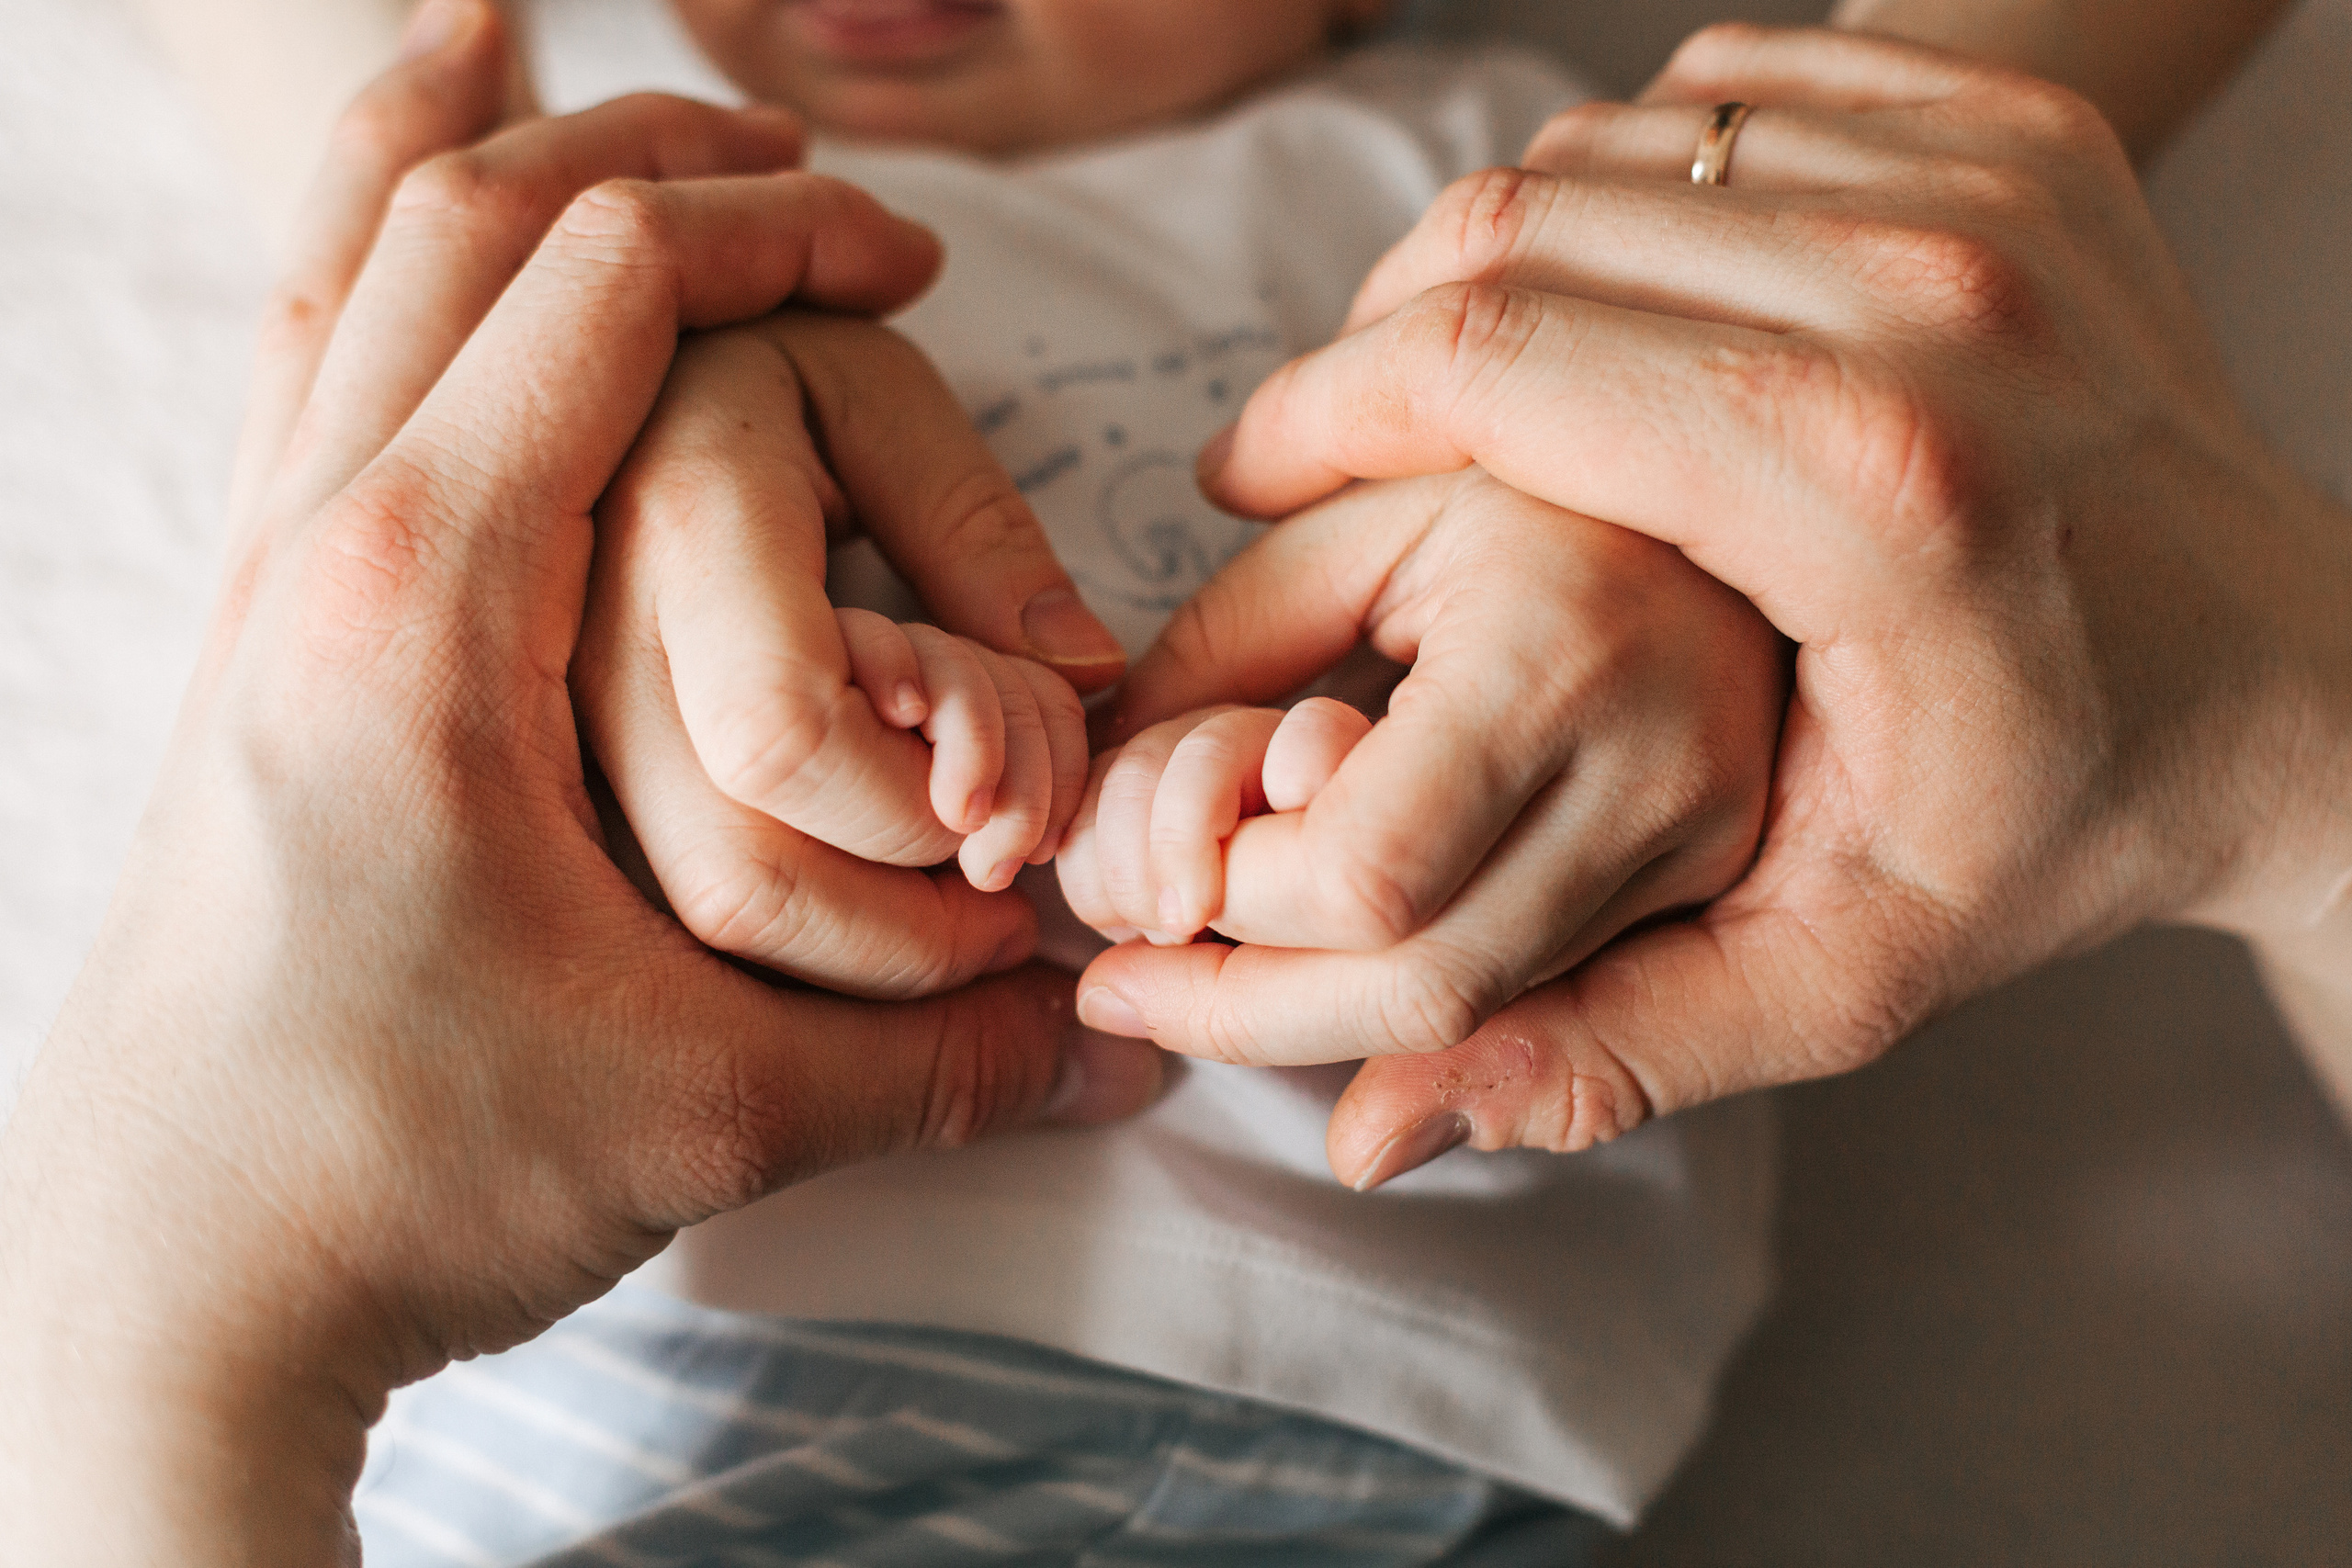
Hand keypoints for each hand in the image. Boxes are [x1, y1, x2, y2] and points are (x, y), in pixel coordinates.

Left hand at [0, 8, 1157, 1561]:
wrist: (157, 1278)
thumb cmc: (404, 1169)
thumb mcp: (713, 1110)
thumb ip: (942, 1058)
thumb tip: (1128, 1050)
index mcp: (432, 605)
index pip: (611, 288)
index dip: (782, 235)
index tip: (910, 267)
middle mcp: (320, 549)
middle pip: (468, 216)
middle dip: (649, 157)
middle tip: (800, 176)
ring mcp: (258, 584)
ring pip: (340, 264)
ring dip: (466, 149)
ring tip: (517, 48)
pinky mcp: (247, 642)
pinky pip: (288, 365)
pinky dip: (347, 252)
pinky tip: (393, 241)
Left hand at [1072, 467, 1785, 1071]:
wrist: (1739, 461)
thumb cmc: (1526, 467)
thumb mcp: (1356, 516)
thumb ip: (1222, 647)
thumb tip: (1109, 798)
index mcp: (1554, 654)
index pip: (1364, 878)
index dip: (1227, 905)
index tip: (1134, 887)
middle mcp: (1658, 773)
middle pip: (1422, 990)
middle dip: (1245, 1012)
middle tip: (1127, 986)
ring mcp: (1706, 843)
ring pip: (1482, 1021)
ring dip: (1316, 1025)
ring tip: (1204, 975)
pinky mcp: (1715, 881)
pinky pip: (1540, 999)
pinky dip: (1411, 1001)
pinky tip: (1330, 961)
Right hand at [1191, 26, 2351, 1181]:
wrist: (2295, 685)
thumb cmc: (2059, 820)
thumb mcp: (1840, 979)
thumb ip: (1607, 1047)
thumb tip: (1374, 1130)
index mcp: (1871, 486)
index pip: (1493, 360)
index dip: (1320, 408)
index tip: (1246, 473)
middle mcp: (1934, 292)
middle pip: (1525, 222)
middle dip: (1378, 331)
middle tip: (1332, 436)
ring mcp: (1988, 184)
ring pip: (1612, 143)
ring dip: (1498, 254)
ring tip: (1468, 384)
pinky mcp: (2015, 129)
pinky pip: (1727, 90)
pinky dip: (1634, 174)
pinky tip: (1624, 294)